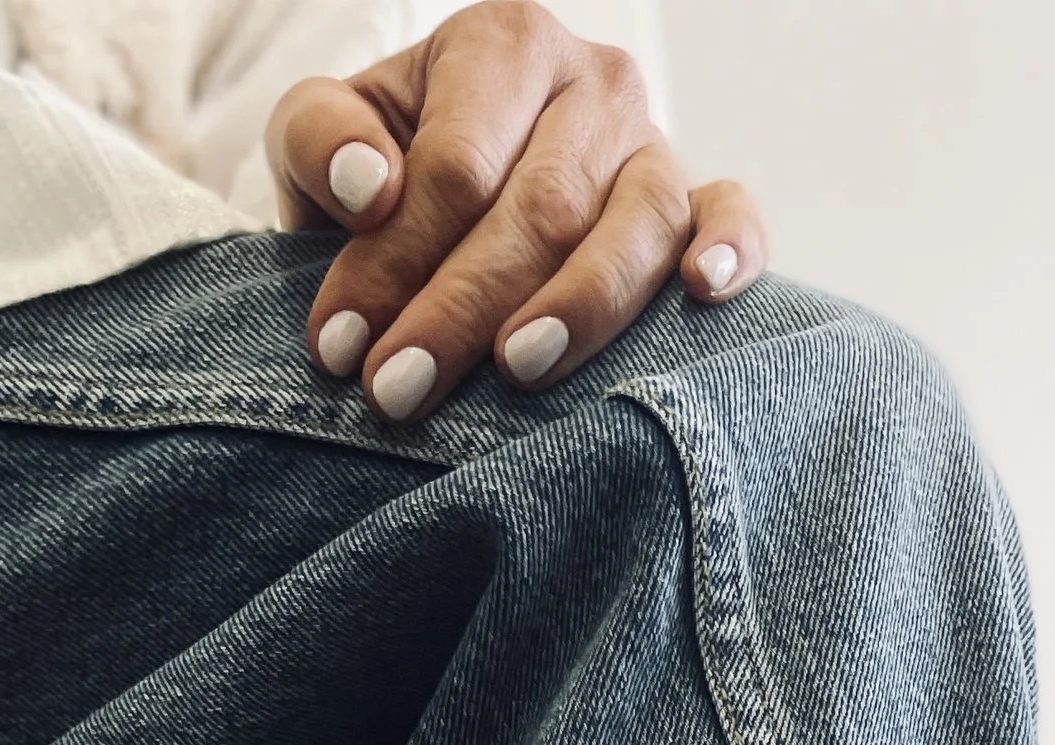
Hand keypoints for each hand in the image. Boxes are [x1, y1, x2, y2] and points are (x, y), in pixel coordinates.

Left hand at [266, 0, 765, 422]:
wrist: (456, 193)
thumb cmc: (387, 177)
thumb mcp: (323, 143)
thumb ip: (320, 140)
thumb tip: (368, 187)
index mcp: (503, 45)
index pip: (456, 164)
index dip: (392, 259)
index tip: (339, 347)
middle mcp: (593, 83)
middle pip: (542, 205)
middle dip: (462, 308)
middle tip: (398, 391)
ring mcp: (656, 145)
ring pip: (639, 222)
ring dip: (581, 305)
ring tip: (517, 369)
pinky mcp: (702, 202)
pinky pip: (734, 215)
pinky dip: (732, 251)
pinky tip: (702, 293)